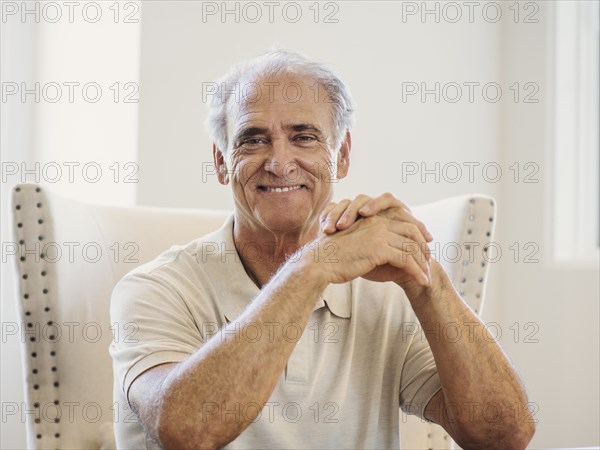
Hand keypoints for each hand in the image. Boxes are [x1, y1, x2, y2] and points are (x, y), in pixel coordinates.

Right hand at [315, 193, 433, 288]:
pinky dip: (417, 271)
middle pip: (412, 232)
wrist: (317, 263)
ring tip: (427, 277)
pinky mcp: (379, 249)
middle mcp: (377, 222)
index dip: (417, 233)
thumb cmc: (330, 257)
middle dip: (423, 248)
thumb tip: (380, 252)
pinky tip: (422, 281)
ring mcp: (379, 234)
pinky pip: (407, 259)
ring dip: (422, 263)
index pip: (403, 222)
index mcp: (371, 219)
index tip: (424, 247)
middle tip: (429, 262)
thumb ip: (368, 241)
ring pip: (411, 247)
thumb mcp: (352, 243)